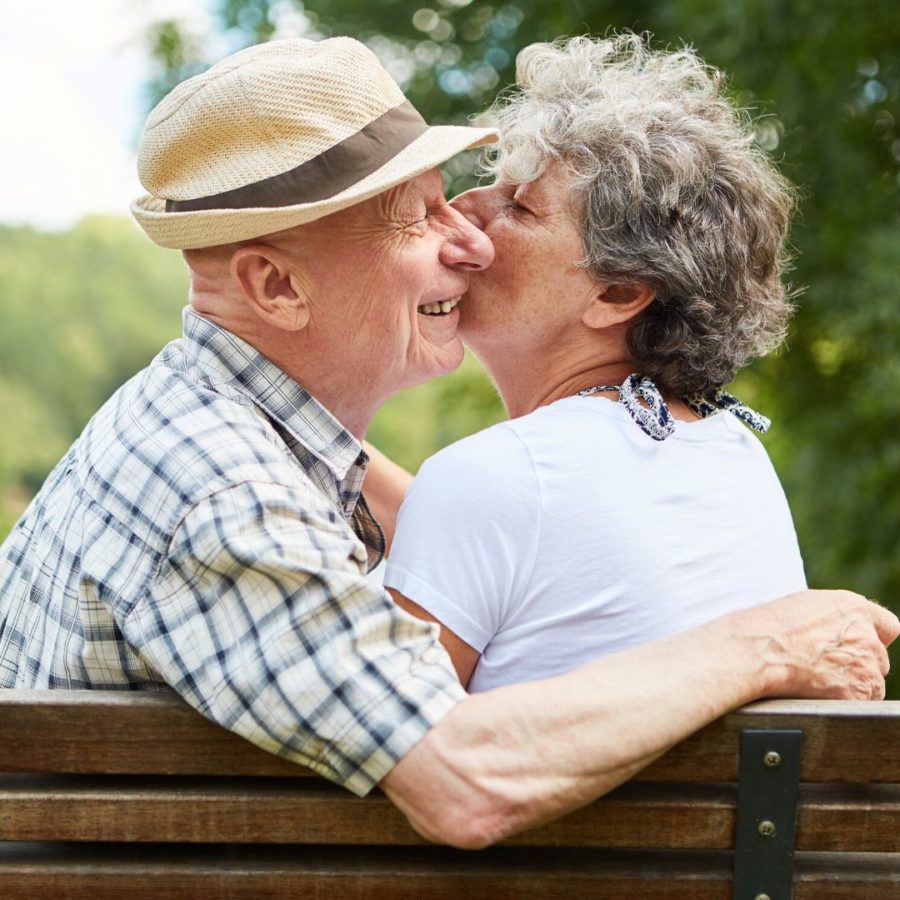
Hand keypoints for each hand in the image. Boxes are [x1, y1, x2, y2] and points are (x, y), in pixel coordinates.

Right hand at [749, 590, 898, 699]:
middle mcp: (866, 636)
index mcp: (853, 608)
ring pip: (871, 683)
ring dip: (852, 684)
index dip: (873, 637)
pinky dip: (843, 700)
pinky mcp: (858, 693)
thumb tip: (835, 630)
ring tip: (817, 680)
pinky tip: (818, 691)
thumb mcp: (804, 605)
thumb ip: (833, 617)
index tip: (860, 646)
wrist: (755, 652)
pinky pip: (860, 702)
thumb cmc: (768, 628)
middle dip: (858, 663)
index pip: (888, 626)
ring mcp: (865, 666)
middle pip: (877, 658)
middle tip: (826, 666)